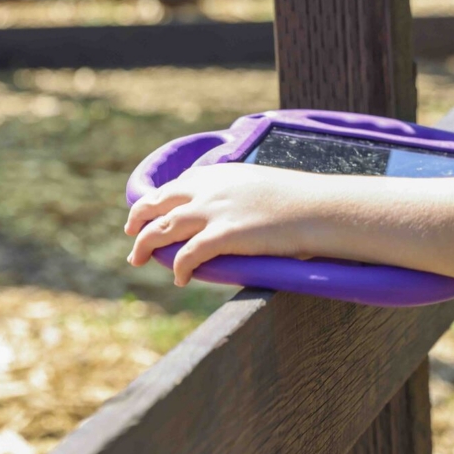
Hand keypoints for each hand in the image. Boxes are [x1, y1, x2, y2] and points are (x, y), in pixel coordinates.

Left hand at [124, 163, 318, 286]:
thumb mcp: (261, 184)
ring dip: (145, 246)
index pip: (175, 185)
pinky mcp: (223, 236)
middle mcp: (209, 190)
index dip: (157, 200)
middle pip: (158, 203)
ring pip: (161, 229)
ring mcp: (213, 212)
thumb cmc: (301, 200)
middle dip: (139, 219)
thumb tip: (234, 210)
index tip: (150, 211)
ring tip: (138, 259)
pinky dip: (178, 268)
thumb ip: (238, 193)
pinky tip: (180, 279)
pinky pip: (187, 255)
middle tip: (132, 235)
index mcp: (219, 175)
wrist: (321, 208)